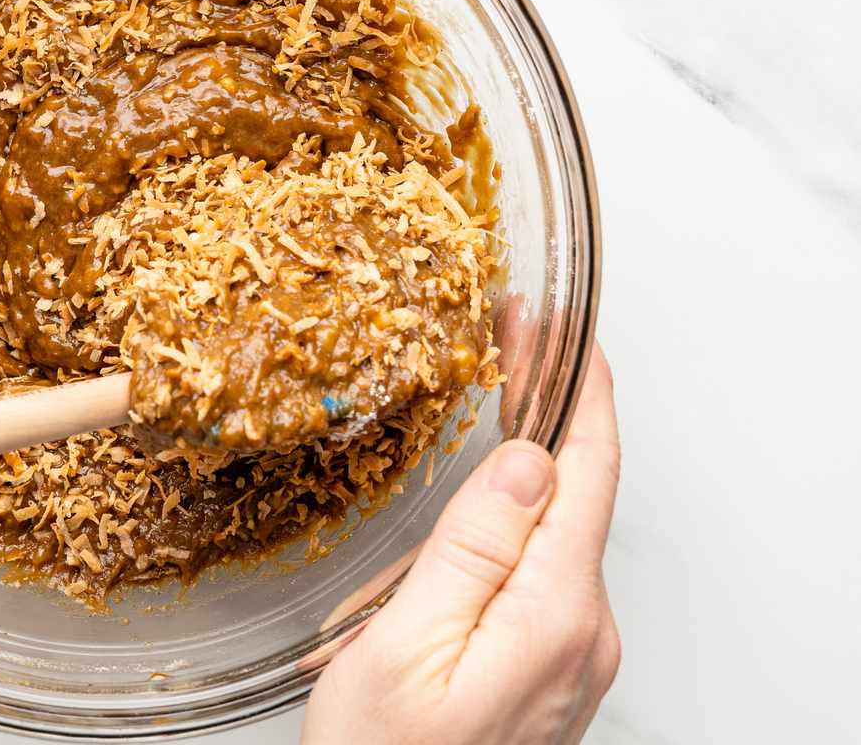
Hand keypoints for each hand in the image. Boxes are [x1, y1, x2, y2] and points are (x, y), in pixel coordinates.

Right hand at [303, 345, 619, 743]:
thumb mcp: (403, 647)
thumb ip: (472, 550)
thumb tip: (527, 462)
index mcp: (553, 614)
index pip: (588, 470)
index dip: (577, 385)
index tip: (559, 325)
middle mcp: (583, 631)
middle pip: (581, 490)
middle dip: (553, 405)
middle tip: (514, 339)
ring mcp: (573, 652)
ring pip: (558, 530)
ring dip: (530, 460)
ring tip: (493, 400)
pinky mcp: (552, 666)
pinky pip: (545, 570)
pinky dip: (518, 517)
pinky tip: (483, 501)